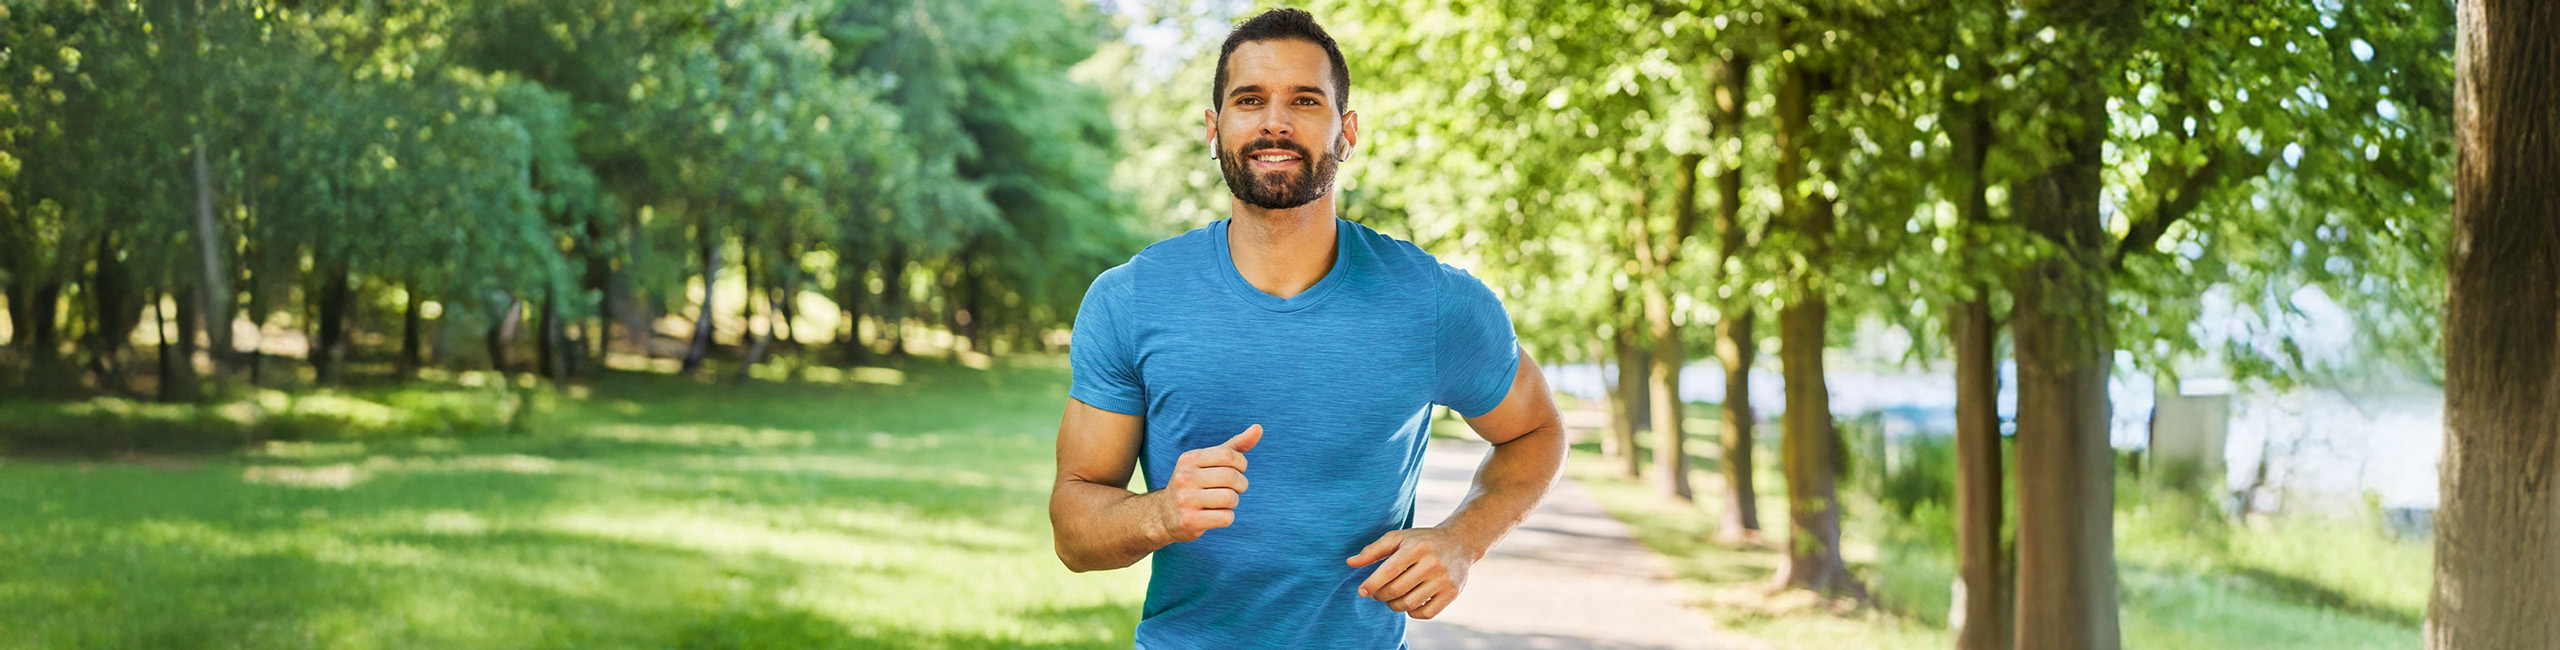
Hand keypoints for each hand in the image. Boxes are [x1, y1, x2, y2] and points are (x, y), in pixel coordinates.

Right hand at [1153, 425, 1260, 542]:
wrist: (1165, 514)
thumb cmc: (1195, 483)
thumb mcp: (1210, 461)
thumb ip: (1235, 445)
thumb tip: (1258, 428)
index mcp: (1189, 458)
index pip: (1228, 455)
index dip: (1241, 464)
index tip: (1237, 470)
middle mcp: (1184, 477)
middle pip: (1231, 477)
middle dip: (1241, 484)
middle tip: (1234, 489)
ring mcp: (1185, 500)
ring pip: (1230, 498)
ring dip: (1233, 502)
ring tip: (1223, 502)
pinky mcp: (1189, 521)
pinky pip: (1225, 518)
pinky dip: (1227, 517)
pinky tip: (1215, 515)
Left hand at [1347, 527, 1476, 619]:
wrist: (1460, 543)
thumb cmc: (1422, 541)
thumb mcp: (1398, 538)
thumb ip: (1373, 550)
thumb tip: (1350, 563)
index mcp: (1417, 547)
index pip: (1389, 571)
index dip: (1372, 584)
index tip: (1362, 591)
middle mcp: (1433, 563)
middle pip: (1397, 589)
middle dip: (1381, 595)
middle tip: (1376, 593)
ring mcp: (1444, 580)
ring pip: (1410, 604)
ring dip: (1394, 605)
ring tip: (1391, 597)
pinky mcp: (1452, 593)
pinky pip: (1426, 613)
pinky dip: (1412, 612)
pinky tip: (1409, 602)